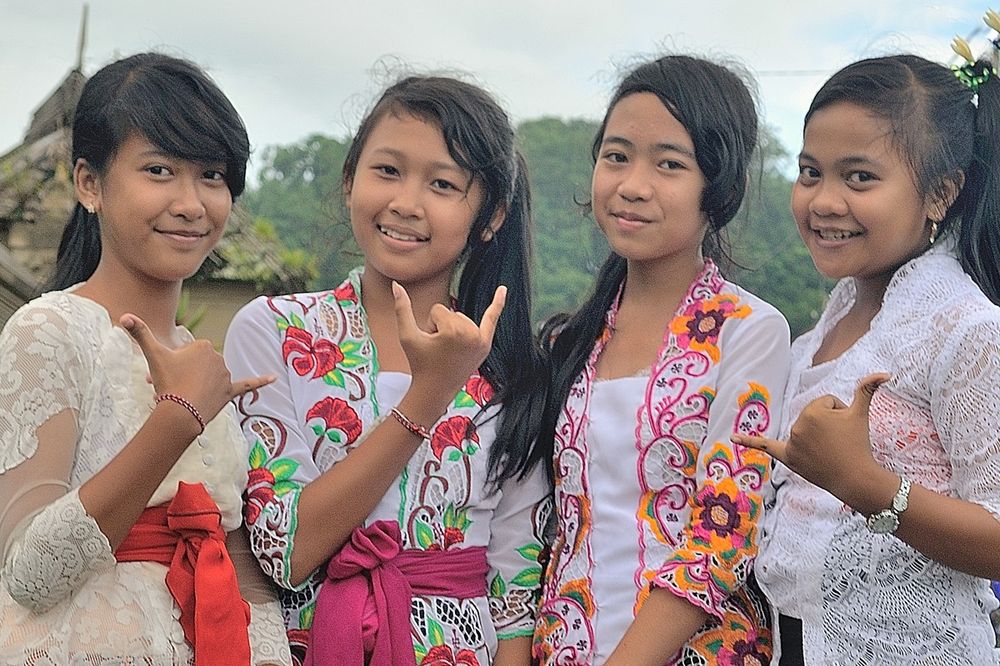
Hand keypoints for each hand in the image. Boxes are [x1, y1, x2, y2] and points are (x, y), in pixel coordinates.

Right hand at [121, 314, 274, 424]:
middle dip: (183, 376)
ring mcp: (226, 376)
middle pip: (196, 367)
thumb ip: (140, 333)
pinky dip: (261, 382)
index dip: (173, 365)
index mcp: (203, 345)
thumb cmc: (168, 382)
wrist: (181, 412)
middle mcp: (219, 358)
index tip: (165, 374)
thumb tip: (124, 316)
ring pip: (208, 380)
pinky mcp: (231, 392)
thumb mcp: (153, 355)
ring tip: (183, 398)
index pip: (186, 354)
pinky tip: (274, 378)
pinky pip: (248, 386)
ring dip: (195, 387)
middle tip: (170, 388)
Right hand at [392, 281, 505, 397]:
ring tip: (449, 351)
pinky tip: (503, 290)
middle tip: (439, 350)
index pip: (438, 310)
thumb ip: (402, 308)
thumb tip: (396, 285)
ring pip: (462, 318)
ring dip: (453, 330)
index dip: (430, 325)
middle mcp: (471, 333)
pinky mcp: (485, 345)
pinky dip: (497, 304)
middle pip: (451, 314)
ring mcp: (481, 340)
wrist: (434, 391)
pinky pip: (492, 319)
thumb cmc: (420, 364)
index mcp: (455, 330)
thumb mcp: (407, 336)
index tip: (431, 345)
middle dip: (442, 328)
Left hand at [732, 373, 890, 507]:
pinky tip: (733, 439)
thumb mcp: (861, 414)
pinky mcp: (787, 458)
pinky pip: (765, 446)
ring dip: (817, 436)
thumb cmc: (859, 444)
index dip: (840, 413)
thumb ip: (867, 390)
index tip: (846, 429)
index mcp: (813, 411)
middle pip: (814, 415)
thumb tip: (885, 373)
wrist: (856, 478)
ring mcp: (791, 443)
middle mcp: (797, 425)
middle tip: (840, 442)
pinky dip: (748, 442)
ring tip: (829, 451)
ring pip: (805, 429)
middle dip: (828, 424)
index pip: (826, 403)